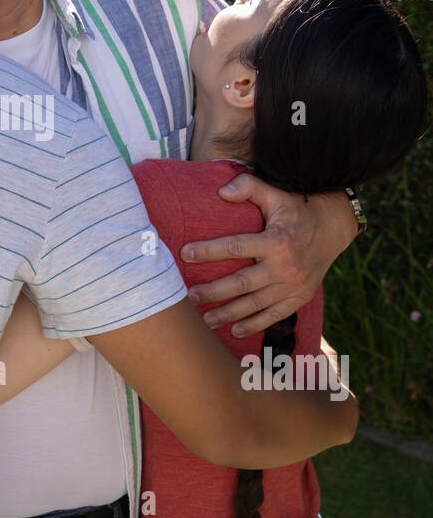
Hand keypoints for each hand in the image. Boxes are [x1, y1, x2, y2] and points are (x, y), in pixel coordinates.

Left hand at [181, 174, 357, 337]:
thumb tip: (221, 192)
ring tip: (204, 320)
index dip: (208, 251)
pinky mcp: (299, 297)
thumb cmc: (296, 209)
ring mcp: (293, 286)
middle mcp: (285, 267)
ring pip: (254, 304)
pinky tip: (234, 330)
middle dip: (213, 291)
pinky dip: (254, 325)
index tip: (185, 253)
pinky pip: (274, 315)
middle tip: (189, 296)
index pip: (235, 248)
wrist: (333, 228)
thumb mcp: (275, 193)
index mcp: (276, 241)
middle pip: (241, 284)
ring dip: (228, 314)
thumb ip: (248, 187)